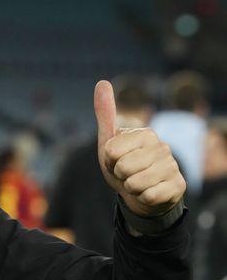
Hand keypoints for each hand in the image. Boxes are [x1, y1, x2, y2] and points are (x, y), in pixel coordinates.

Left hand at [94, 80, 185, 217]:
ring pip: (135, 183)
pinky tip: (148, 192)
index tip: (116, 160)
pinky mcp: (178, 187)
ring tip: (136, 182)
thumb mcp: (109, 141)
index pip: (111, 151)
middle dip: (119, 175)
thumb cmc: (122, 164)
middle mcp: (162, 147)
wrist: (139, 192)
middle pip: (122, 168)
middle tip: (126, 173)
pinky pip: (149, 196)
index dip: (108, 161)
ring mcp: (173, 167)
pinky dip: (142, 198)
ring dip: (130, 187)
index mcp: (145, 134)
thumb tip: (102, 82)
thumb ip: (105, 113)